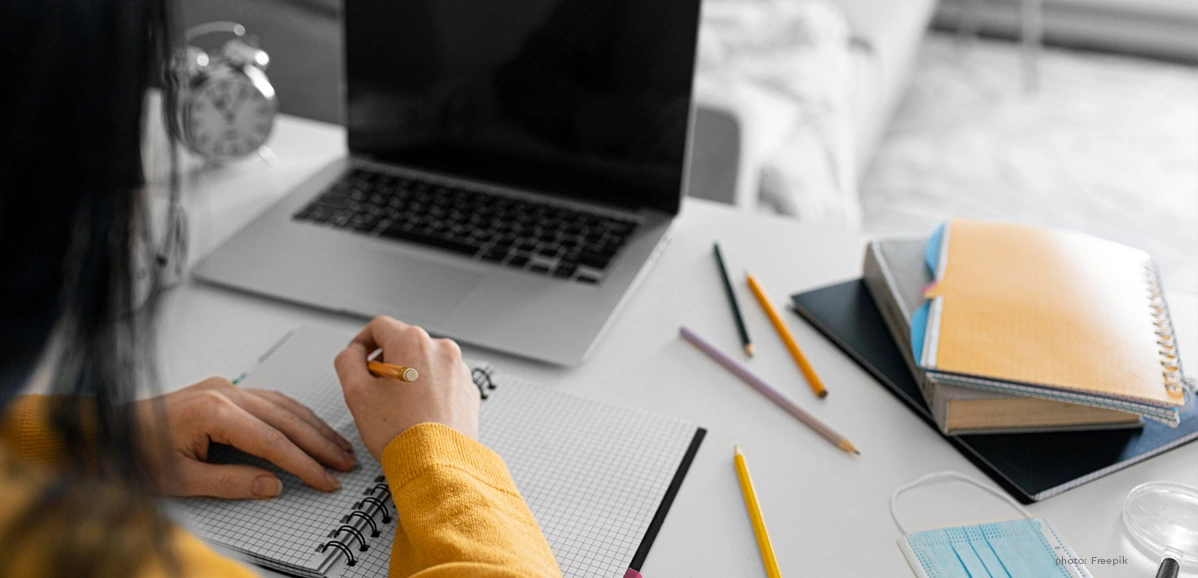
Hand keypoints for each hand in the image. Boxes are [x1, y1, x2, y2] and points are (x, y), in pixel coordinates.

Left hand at [138, 378, 355, 498]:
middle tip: (345, 462)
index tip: (327, 479)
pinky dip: (293, 414)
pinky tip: (308, 425)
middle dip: (320, 443)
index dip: (306, 464)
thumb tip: (273, 484)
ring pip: (282, 404)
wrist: (104, 433)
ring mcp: (224, 387)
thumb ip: (231, 482)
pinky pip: (269, 399)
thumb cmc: (133, 454)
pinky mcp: (222, 390)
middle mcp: (224, 393)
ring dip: (312, 426)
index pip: (274, 441)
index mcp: (214, 412)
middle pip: (286, 418)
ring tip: (337, 446)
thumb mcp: (181, 480)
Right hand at [334, 316, 480, 459]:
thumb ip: (347, 362)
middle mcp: (441, 350)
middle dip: (387, 363)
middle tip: (375, 391)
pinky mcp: (468, 390)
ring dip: (408, 378)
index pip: (380, 327)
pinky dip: (428, 391)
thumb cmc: (401, 433)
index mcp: (414, 342)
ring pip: (424, 364)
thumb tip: (353, 353)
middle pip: (404, 344)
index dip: (362, 342)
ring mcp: (459, 370)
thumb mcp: (356, 393)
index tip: (358, 359)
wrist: (437, 465)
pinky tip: (418, 415)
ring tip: (398, 408)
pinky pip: (442, 382)